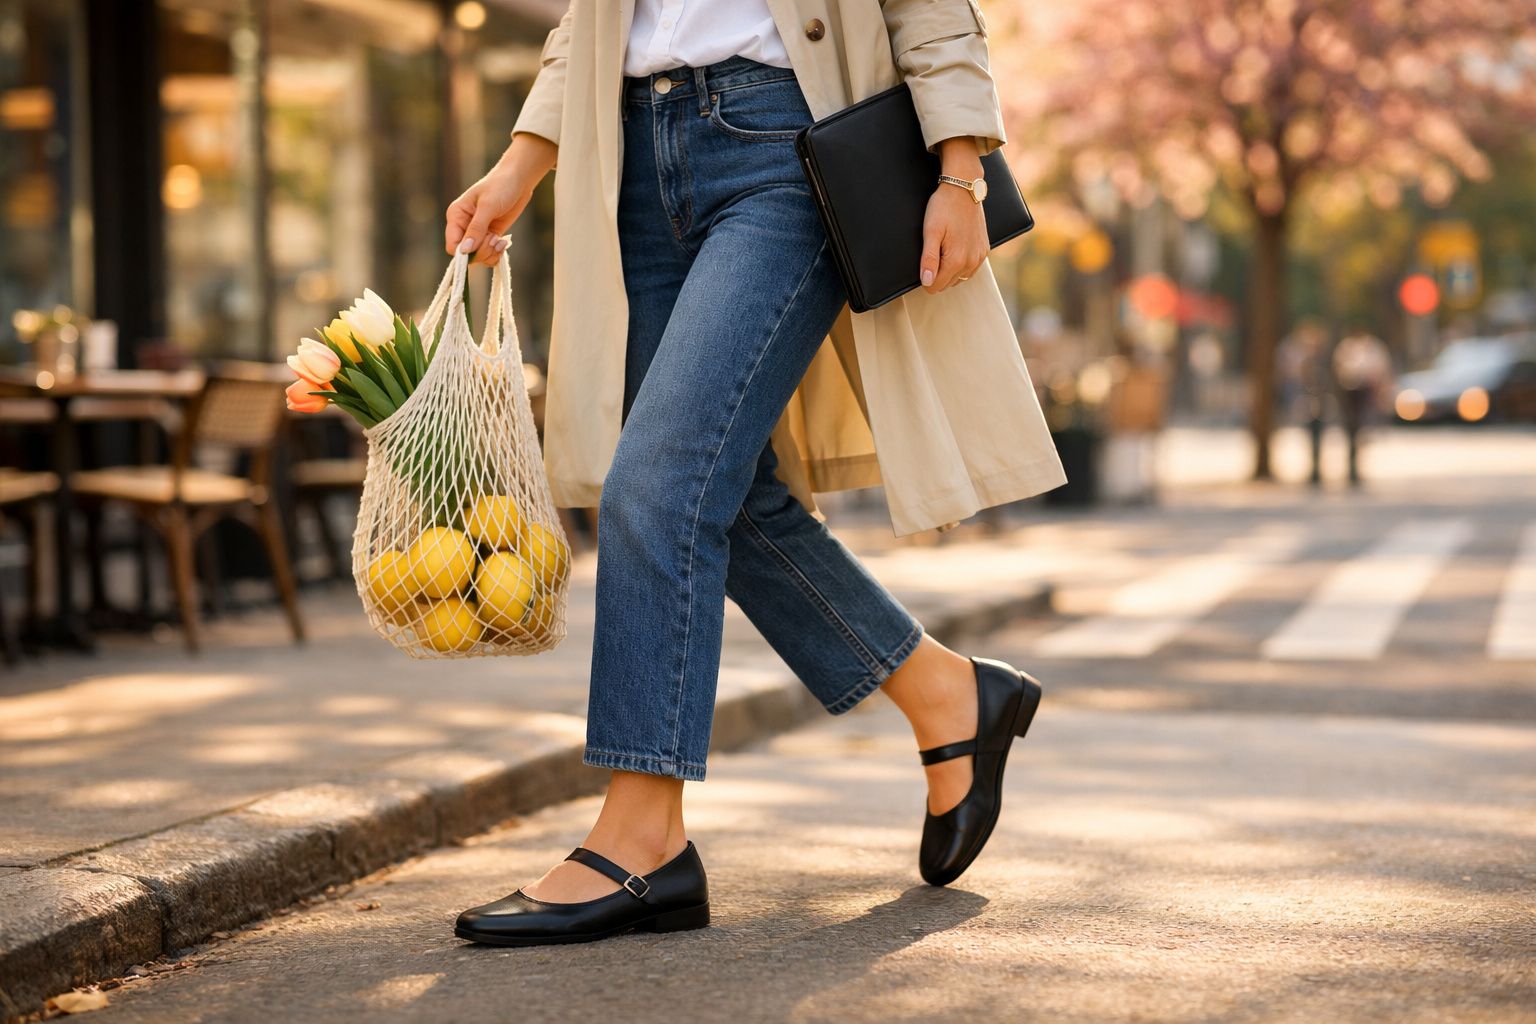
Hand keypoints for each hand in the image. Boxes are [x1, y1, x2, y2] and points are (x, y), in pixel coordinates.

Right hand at [444, 132, 558, 266]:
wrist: (518, 180)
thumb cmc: (500, 186)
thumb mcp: (488, 206)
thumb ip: (476, 229)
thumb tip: (464, 250)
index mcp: (456, 216)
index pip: (452, 245)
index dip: (465, 253)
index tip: (481, 247)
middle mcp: (463, 226)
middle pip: (466, 254)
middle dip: (482, 251)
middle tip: (494, 239)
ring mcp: (477, 232)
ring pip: (478, 256)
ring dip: (490, 253)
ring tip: (500, 241)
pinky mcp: (490, 235)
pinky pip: (488, 254)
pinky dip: (496, 253)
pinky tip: (503, 242)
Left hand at [920, 136, 987, 293]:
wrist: (964, 189)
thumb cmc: (943, 207)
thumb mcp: (930, 232)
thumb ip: (928, 259)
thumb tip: (927, 282)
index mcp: (957, 260)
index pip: (935, 286)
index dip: (924, 277)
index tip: (923, 260)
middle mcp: (971, 262)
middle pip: (946, 284)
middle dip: (937, 273)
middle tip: (933, 249)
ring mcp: (980, 257)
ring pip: (958, 278)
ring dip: (949, 270)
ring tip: (943, 248)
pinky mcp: (984, 250)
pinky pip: (970, 269)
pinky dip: (960, 264)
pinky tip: (955, 249)